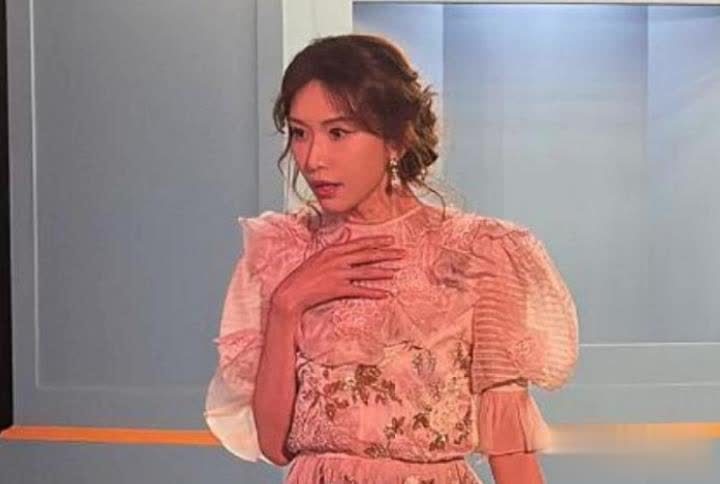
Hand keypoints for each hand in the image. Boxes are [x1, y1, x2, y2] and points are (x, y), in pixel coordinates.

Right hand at [270, 228, 404, 315]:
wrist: (291, 293)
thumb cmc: (303, 276)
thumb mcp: (318, 256)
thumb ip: (335, 245)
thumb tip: (346, 235)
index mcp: (333, 250)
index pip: (360, 243)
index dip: (377, 242)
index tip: (391, 240)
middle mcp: (337, 260)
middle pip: (367, 255)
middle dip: (387, 254)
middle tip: (402, 253)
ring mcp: (338, 274)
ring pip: (366, 272)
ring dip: (383, 272)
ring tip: (396, 272)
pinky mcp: (337, 289)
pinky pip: (360, 290)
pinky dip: (373, 292)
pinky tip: (385, 294)